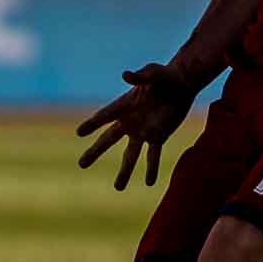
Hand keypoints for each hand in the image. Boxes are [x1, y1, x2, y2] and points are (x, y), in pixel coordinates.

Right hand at [76, 63, 195, 190]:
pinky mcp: (158, 136)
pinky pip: (153, 155)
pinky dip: (151, 168)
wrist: (182, 84)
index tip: (79, 133)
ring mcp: (143, 131)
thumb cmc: (166, 76)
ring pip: (130, 154)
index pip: (104, 116)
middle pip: (109, 139)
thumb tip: (126, 75)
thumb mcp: (154, 73)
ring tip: (118, 188)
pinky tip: (148, 182)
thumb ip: (141, 76)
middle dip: (95, 152)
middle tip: (81, 164)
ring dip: (125, 171)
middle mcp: (130, 121)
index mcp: (125, 105)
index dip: (92, 124)